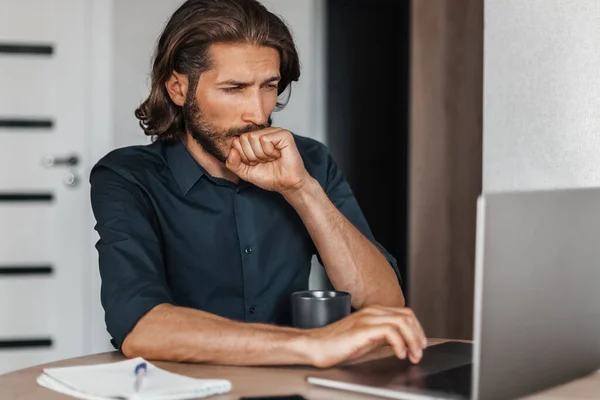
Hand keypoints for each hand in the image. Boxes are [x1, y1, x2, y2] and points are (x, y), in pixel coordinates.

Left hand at [225, 128, 310, 193]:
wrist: (286, 184)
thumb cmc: (270, 177)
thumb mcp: (245, 172)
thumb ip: (233, 163)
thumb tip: (232, 151)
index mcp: (254, 139)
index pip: (237, 141)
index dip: (243, 157)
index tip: (255, 163)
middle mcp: (263, 133)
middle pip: (244, 138)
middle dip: (252, 156)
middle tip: (264, 161)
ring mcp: (274, 132)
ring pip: (254, 138)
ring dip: (261, 155)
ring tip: (271, 159)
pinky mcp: (284, 134)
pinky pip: (265, 140)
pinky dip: (269, 152)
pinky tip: (277, 155)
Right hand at [304, 306, 426, 367]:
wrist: (315, 346)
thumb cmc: (336, 344)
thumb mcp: (365, 338)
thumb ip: (382, 335)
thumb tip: (400, 342)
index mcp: (373, 312)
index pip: (405, 313)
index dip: (417, 330)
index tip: (419, 346)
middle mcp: (372, 312)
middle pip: (407, 316)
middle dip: (418, 336)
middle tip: (418, 353)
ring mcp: (367, 319)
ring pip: (402, 321)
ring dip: (412, 341)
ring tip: (411, 355)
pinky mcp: (362, 329)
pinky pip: (390, 331)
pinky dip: (400, 343)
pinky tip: (399, 354)